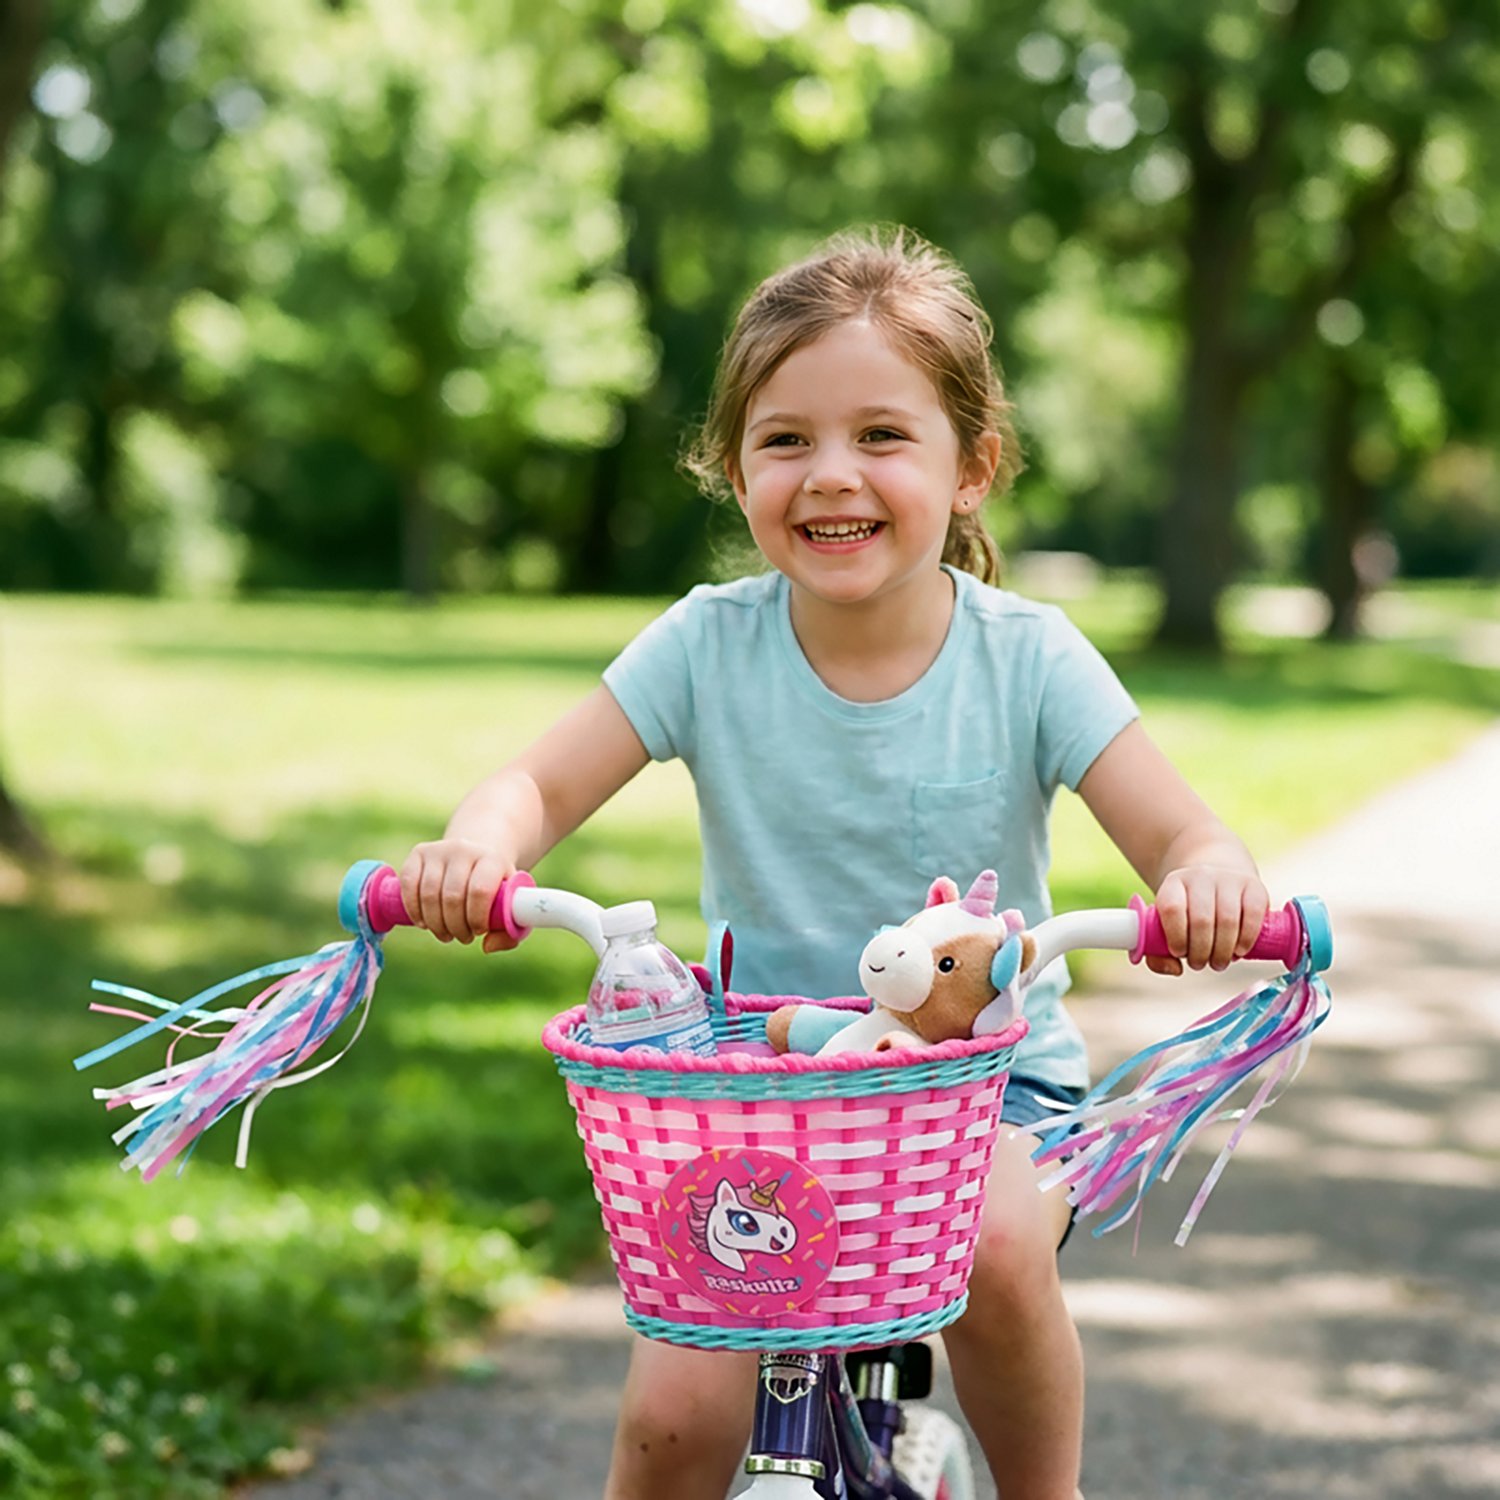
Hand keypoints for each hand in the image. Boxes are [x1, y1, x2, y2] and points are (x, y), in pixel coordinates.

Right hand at [399, 839, 520, 951]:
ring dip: (436, 924)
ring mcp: (439, 849)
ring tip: (446, 934)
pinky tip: (424, 924)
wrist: (476, 857)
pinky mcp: (419, 853)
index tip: (479, 931)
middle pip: (452, 897)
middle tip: (463, 938)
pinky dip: (414, 910)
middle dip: (456, 927)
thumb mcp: (510, 906)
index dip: (476, 918)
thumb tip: (487, 946)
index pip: (480, 891)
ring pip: (429, 894)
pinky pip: (409, 884)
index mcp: (493, 859)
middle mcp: (464, 849)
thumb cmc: (495, 888)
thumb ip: (509, 932)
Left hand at [1147, 866, 1268, 975]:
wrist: (1218, 880)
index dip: (1175, 936)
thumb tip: (1175, 969)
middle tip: (1199, 964)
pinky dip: (1246, 939)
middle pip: (1202, 920)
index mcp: (1174, 883)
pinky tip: (1239, 951)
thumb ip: (1159, 951)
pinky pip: (1253, 915)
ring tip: (1218, 963)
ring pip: (1228, 920)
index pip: (1172, 908)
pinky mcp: (1254, 886)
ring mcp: (1229, 879)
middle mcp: (1201, 876)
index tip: (1178, 952)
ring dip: (1223, 951)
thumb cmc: (1189, 911)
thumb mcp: (1168, 922)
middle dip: (1200, 951)